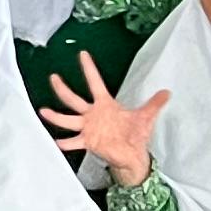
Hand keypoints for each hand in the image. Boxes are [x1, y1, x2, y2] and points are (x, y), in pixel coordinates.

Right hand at [41, 51, 164, 184]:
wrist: (132, 155)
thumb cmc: (136, 135)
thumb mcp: (146, 117)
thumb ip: (154, 104)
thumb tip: (167, 92)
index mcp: (105, 104)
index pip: (95, 82)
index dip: (89, 68)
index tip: (83, 54)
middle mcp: (93, 114)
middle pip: (74, 99)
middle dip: (63, 89)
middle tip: (53, 77)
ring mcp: (88, 128)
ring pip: (68, 119)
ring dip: (56, 116)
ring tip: (43, 111)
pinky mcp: (88, 142)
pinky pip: (73, 142)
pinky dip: (64, 143)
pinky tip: (55, 142)